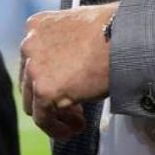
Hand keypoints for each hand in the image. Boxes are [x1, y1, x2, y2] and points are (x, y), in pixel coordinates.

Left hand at [19, 3, 116, 139]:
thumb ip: (67, 44)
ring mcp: (34, 68)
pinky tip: (76, 127)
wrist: (125, 38)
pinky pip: (43, 118)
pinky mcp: (44, 90)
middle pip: (29, 82)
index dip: (49, 76)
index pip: (33, 59)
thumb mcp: (82, 28)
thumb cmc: (115, 31)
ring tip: (76, 120)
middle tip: (73, 106)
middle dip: (50, 97)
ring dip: (54, 114)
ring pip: (33, 103)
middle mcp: (29, 45)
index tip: (66, 86)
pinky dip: (57, 128)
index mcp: (37, 26)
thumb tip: (73, 65)